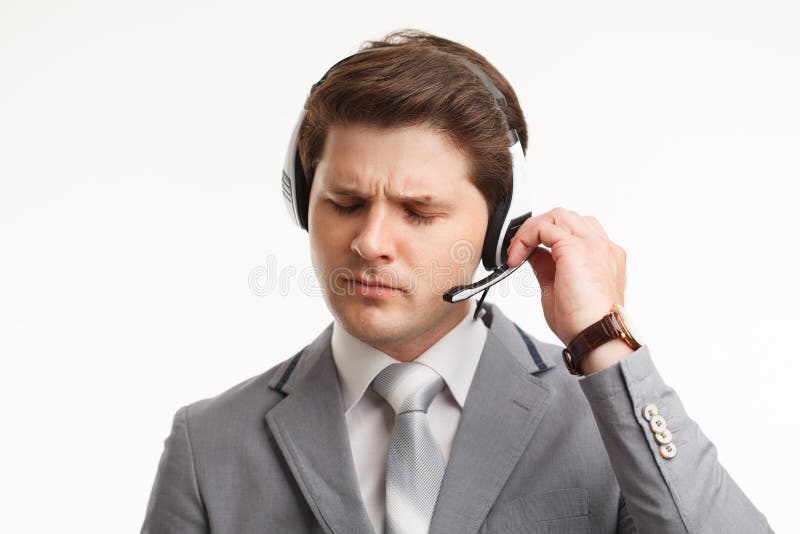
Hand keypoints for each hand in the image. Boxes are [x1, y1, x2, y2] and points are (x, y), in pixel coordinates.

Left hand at [505, 208, 628, 358]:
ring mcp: (591, 244)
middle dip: (538, 229)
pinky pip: (543, 227)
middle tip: (519, 250)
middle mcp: (600, 246)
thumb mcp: (557, 289)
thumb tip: (532, 254)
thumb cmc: (584, 324)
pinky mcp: (575, 248)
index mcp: (602, 256)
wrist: (598, 337)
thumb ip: (547, 267)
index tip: (526, 255)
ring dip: (532, 229)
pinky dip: (525, 237)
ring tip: (518, 251)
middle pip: (565, 218)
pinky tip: (517, 256)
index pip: (573, 231)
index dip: (546, 238)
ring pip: (557, 216)